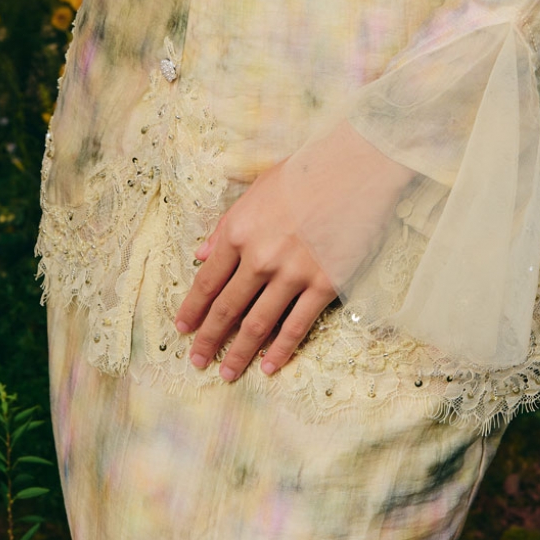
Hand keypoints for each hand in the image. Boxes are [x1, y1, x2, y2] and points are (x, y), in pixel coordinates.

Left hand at [175, 158, 337, 380]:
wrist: (357, 166)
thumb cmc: (306, 171)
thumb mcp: (257, 189)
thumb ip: (227, 224)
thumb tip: (201, 254)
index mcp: (239, 231)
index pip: (208, 281)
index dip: (193, 308)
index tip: (182, 327)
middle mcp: (260, 257)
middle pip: (227, 308)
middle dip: (208, 339)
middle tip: (197, 361)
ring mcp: (292, 274)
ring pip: (257, 324)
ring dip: (239, 353)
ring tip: (228, 372)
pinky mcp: (324, 284)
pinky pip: (297, 326)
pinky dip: (281, 350)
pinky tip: (269, 367)